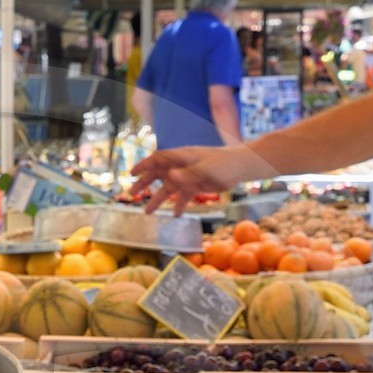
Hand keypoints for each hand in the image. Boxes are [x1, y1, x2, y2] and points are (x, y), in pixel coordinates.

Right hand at [128, 143, 243, 214]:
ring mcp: (188, 176)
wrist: (241, 167)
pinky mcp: (196, 185)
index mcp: (181, 157)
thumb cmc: (224, 163)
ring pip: (169, 188)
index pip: (158, 159)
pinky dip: (179, 205)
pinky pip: (184, 196)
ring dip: (159, 199)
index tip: (131, 174)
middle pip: (158, 174)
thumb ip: (188, 174)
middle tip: (132, 194)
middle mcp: (181, 166)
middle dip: (145, 183)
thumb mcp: (206, 170)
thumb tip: (170, 176)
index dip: (144, 166)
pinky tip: (175, 216)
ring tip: (147, 212)